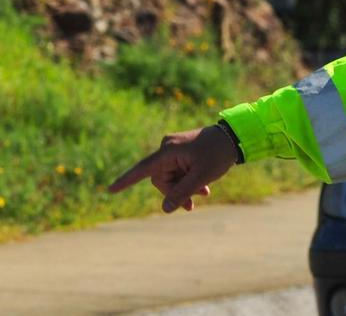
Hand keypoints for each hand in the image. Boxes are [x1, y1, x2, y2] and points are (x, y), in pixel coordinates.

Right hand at [107, 125, 237, 212]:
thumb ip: (183, 193)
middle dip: (177, 192)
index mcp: (168, 151)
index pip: (142, 170)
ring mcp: (173, 149)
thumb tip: (165, 209)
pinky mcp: (181, 152)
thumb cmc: (218, 154)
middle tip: (195, 202)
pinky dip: (188, 180)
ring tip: (204, 193)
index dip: (126, 182)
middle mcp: (167, 148)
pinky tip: (204, 189)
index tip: (110, 190)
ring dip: (185, 187)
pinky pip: (178, 171)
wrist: (235, 137)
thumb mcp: (201, 176)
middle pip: (161, 179)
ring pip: (171, 177)